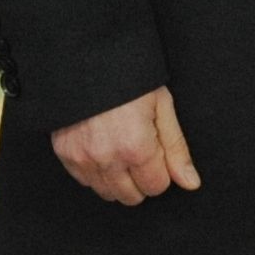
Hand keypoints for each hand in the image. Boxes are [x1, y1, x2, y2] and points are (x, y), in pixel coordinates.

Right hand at [52, 86, 200, 204]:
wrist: (88, 58)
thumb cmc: (129, 78)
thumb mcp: (161, 106)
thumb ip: (176, 149)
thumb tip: (190, 182)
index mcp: (136, 147)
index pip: (156, 187)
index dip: (161, 170)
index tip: (156, 150)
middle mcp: (107, 159)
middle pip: (132, 196)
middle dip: (141, 178)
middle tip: (140, 150)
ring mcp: (82, 158)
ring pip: (107, 193)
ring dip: (117, 178)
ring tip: (120, 147)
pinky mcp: (64, 154)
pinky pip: (84, 181)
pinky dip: (95, 171)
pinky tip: (102, 147)